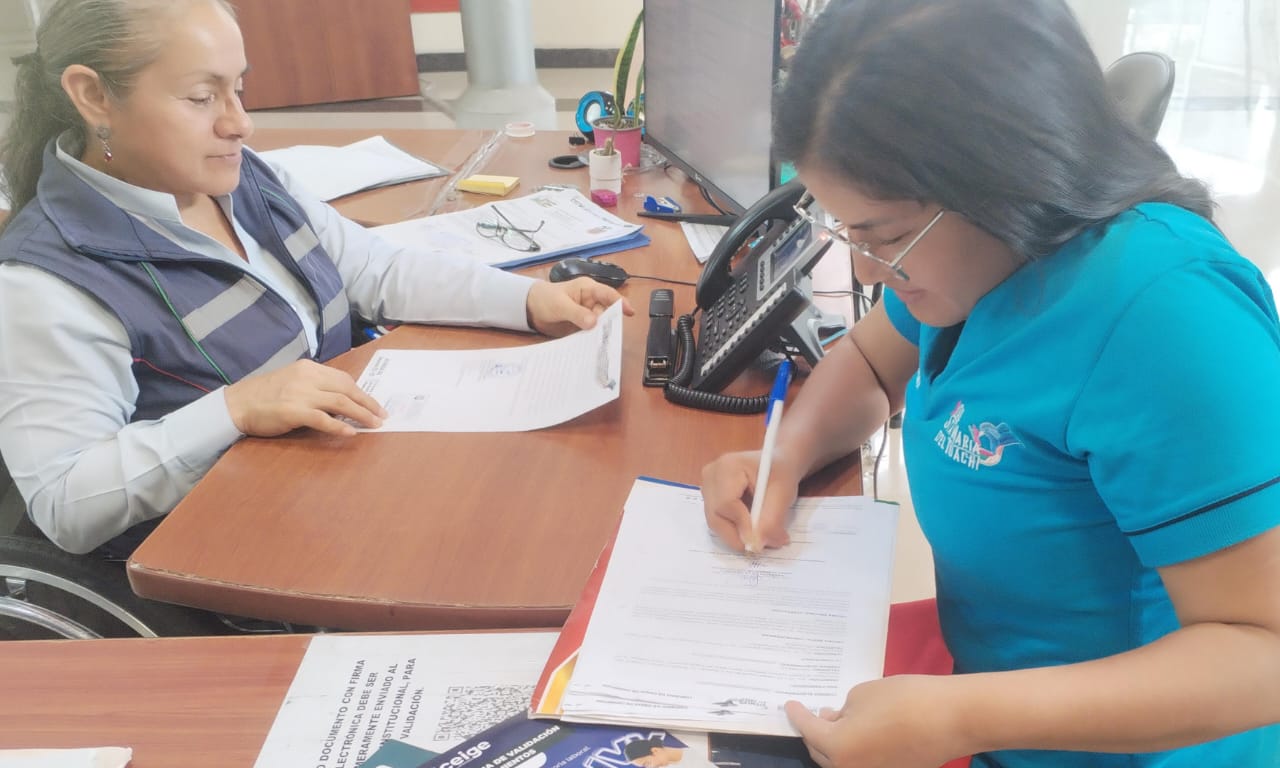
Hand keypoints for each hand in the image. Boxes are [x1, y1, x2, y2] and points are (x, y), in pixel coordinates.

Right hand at [223, 359, 387, 436]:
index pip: (343, 379)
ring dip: (361, 415)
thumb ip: (315, 386)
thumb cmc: (264, 395)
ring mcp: (301, 394)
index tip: (374, 403)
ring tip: (374, 424)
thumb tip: (341, 400)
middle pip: (347, 389)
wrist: (236, 404)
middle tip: (382, 415)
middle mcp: (307, 378)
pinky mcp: (294, 411)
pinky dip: (340, 426)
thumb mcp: (292, 381)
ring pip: (341, 403)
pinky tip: (351, 433)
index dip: (362, 392)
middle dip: (368, 403)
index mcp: (309, 368)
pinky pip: (324, 419)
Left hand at [525, 277, 633, 335]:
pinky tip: (593, 347)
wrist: (530, 309)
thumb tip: (594, 322)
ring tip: (603, 345)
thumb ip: (576, 313)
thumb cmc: (545, 298)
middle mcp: (591, 302)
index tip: (629, 312)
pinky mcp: (582, 326)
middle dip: (609, 323)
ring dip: (601, 333)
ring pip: (600, 324)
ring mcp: (587, 315)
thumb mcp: (560, 304)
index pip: (608, 294)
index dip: (620, 302)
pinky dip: (593, 339)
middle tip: (611, 336)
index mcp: (587, 289)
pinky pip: (591, 333)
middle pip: (607, 313)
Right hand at [700, 450, 800, 551]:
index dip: (741, 526)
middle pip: (716, 515)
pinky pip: (717, 520)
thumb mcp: (783, 494)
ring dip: (736, 534)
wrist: (777, 463)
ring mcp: (706, 486)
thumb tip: (758, 545)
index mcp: (727, 466)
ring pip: (715, 521)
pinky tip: (749, 527)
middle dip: (737, 535)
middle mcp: (710, 475)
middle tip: (760, 546)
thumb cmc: (781, 473)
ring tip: (759, 536)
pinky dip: (733, 529)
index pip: (726, 503)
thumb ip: (771, 520)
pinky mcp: (708, 496)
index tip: (759, 543)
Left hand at [787, 676, 962, 767]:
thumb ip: (843, 710)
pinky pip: (863, 763)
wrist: (952, 718)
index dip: (797, 715)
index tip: (790, 706)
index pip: (808, 730)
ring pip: (841, 761)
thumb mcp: (862, 694)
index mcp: (837, 748)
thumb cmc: (903, 699)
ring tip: (838, 721)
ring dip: (835, 744)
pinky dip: (856, 750)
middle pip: (821, 753)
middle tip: (816, 714)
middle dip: (815, 733)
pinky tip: (861, 733)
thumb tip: (836, 719)